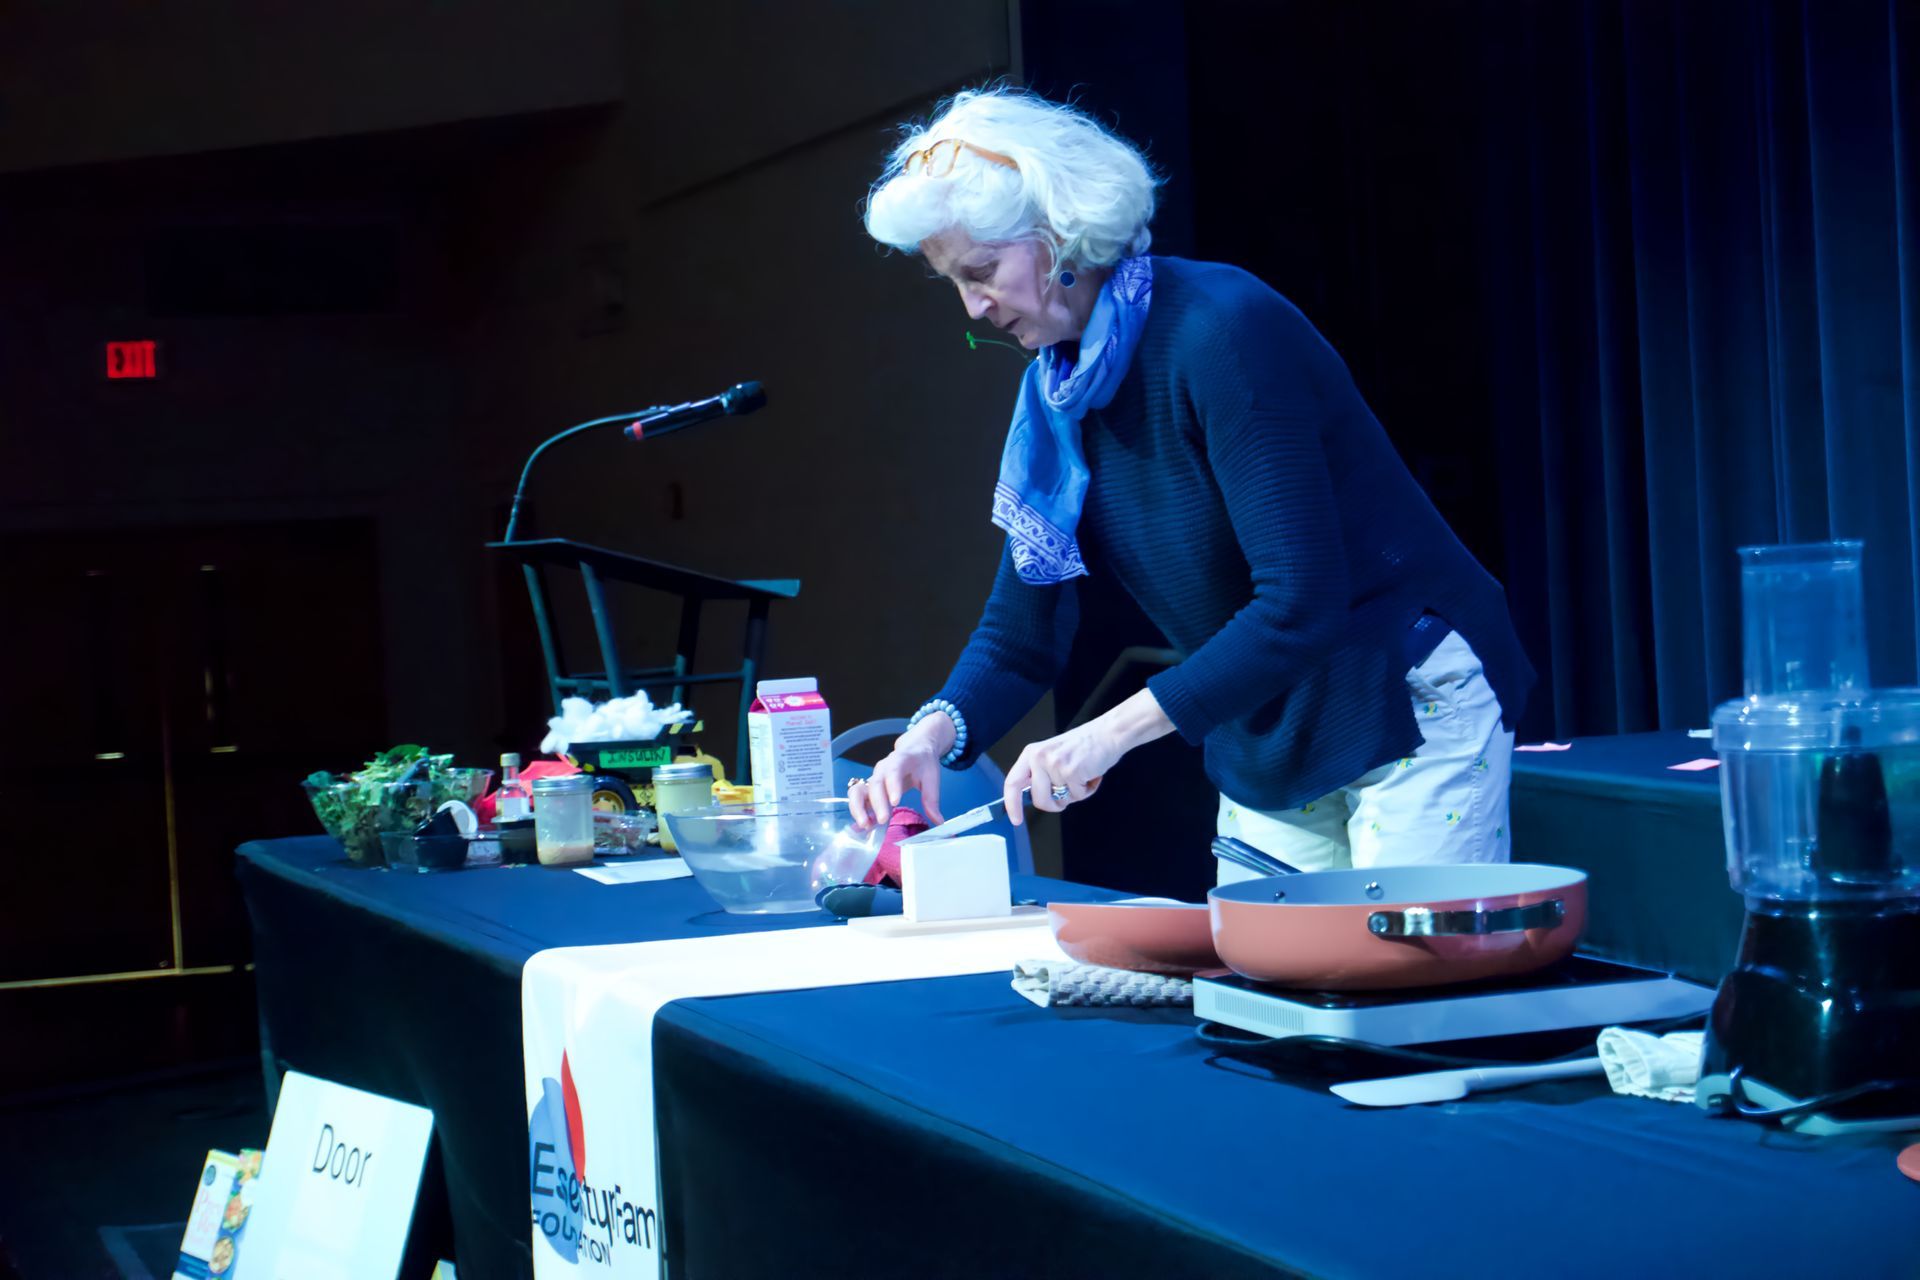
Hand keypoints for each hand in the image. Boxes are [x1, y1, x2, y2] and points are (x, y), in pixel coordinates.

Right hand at [847, 714, 954, 829]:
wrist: (914, 750)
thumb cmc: (922, 763)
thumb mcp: (932, 778)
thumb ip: (932, 800)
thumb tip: (939, 822)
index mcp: (900, 761)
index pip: (894, 771)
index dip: (893, 786)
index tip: (895, 802)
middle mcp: (882, 769)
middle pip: (875, 784)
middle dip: (877, 803)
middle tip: (883, 820)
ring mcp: (873, 778)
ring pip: (858, 790)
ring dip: (858, 808)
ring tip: (866, 825)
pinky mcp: (868, 787)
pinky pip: (856, 797)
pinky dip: (857, 810)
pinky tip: (864, 824)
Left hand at [1003, 720, 1121, 824]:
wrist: (1108, 733)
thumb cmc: (1083, 746)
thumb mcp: (1052, 755)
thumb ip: (1040, 775)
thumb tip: (1034, 799)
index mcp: (1031, 753)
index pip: (1013, 782)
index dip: (1012, 804)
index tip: (1016, 819)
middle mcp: (1039, 758)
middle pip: (1040, 800)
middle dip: (1056, 804)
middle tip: (1068, 791)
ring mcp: (1054, 764)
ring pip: (1061, 800)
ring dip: (1075, 794)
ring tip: (1082, 775)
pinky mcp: (1071, 771)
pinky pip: (1078, 796)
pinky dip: (1088, 790)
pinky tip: (1091, 775)